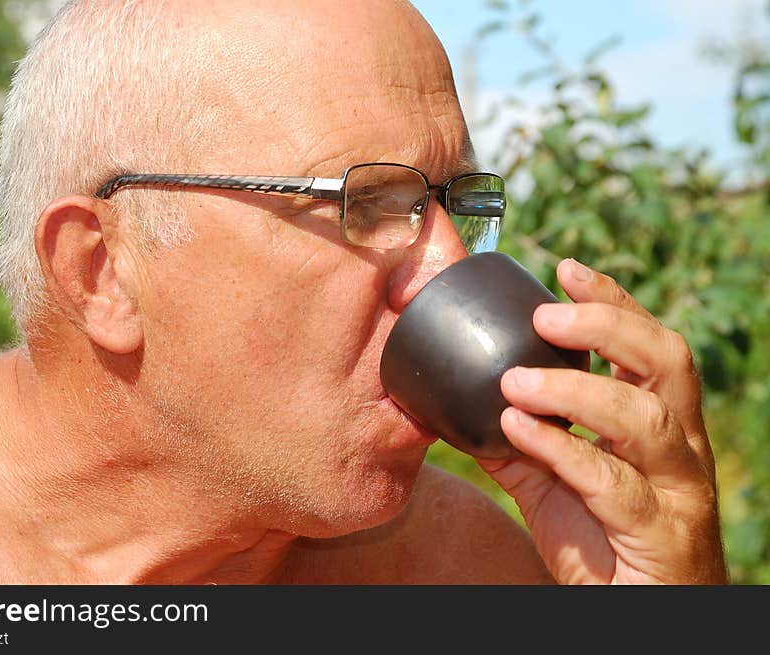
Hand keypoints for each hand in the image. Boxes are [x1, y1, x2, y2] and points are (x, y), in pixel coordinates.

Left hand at [477, 258, 726, 583]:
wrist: (632, 614)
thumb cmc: (600, 542)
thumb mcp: (552, 481)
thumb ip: (519, 440)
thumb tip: (465, 402)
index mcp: (659, 424)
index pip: (649, 346)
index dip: (613, 303)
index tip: (564, 270)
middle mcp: (679, 448)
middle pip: (667, 363)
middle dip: (607, 326)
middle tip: (545, 315)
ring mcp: (677, 491)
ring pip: (645, 420)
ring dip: (575, 391)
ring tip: (513, 381)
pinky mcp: (659, 534)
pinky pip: (614, 484)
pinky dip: (564, 450)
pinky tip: (518, 430)